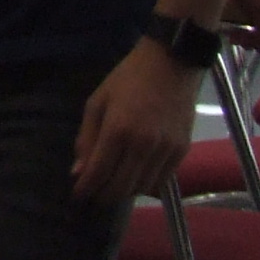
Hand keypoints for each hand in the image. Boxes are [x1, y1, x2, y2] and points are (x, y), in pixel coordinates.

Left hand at [73, 41, 199, 204]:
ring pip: (141, 187)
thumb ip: (87, 138)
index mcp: (118, 130)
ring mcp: (165, 150)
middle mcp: (143, 145)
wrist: (171, 64)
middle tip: (94, 194)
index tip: (77, 195)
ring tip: (113, 186)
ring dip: (124, 191)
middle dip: (103, 195)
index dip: (86, 188)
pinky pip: (162, 180)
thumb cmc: (128, 79)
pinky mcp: (182, 150)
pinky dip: (146, 185)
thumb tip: (79, 172)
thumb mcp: (97, 102)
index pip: (99, 172)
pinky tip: (135, 178)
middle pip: (120, 186)